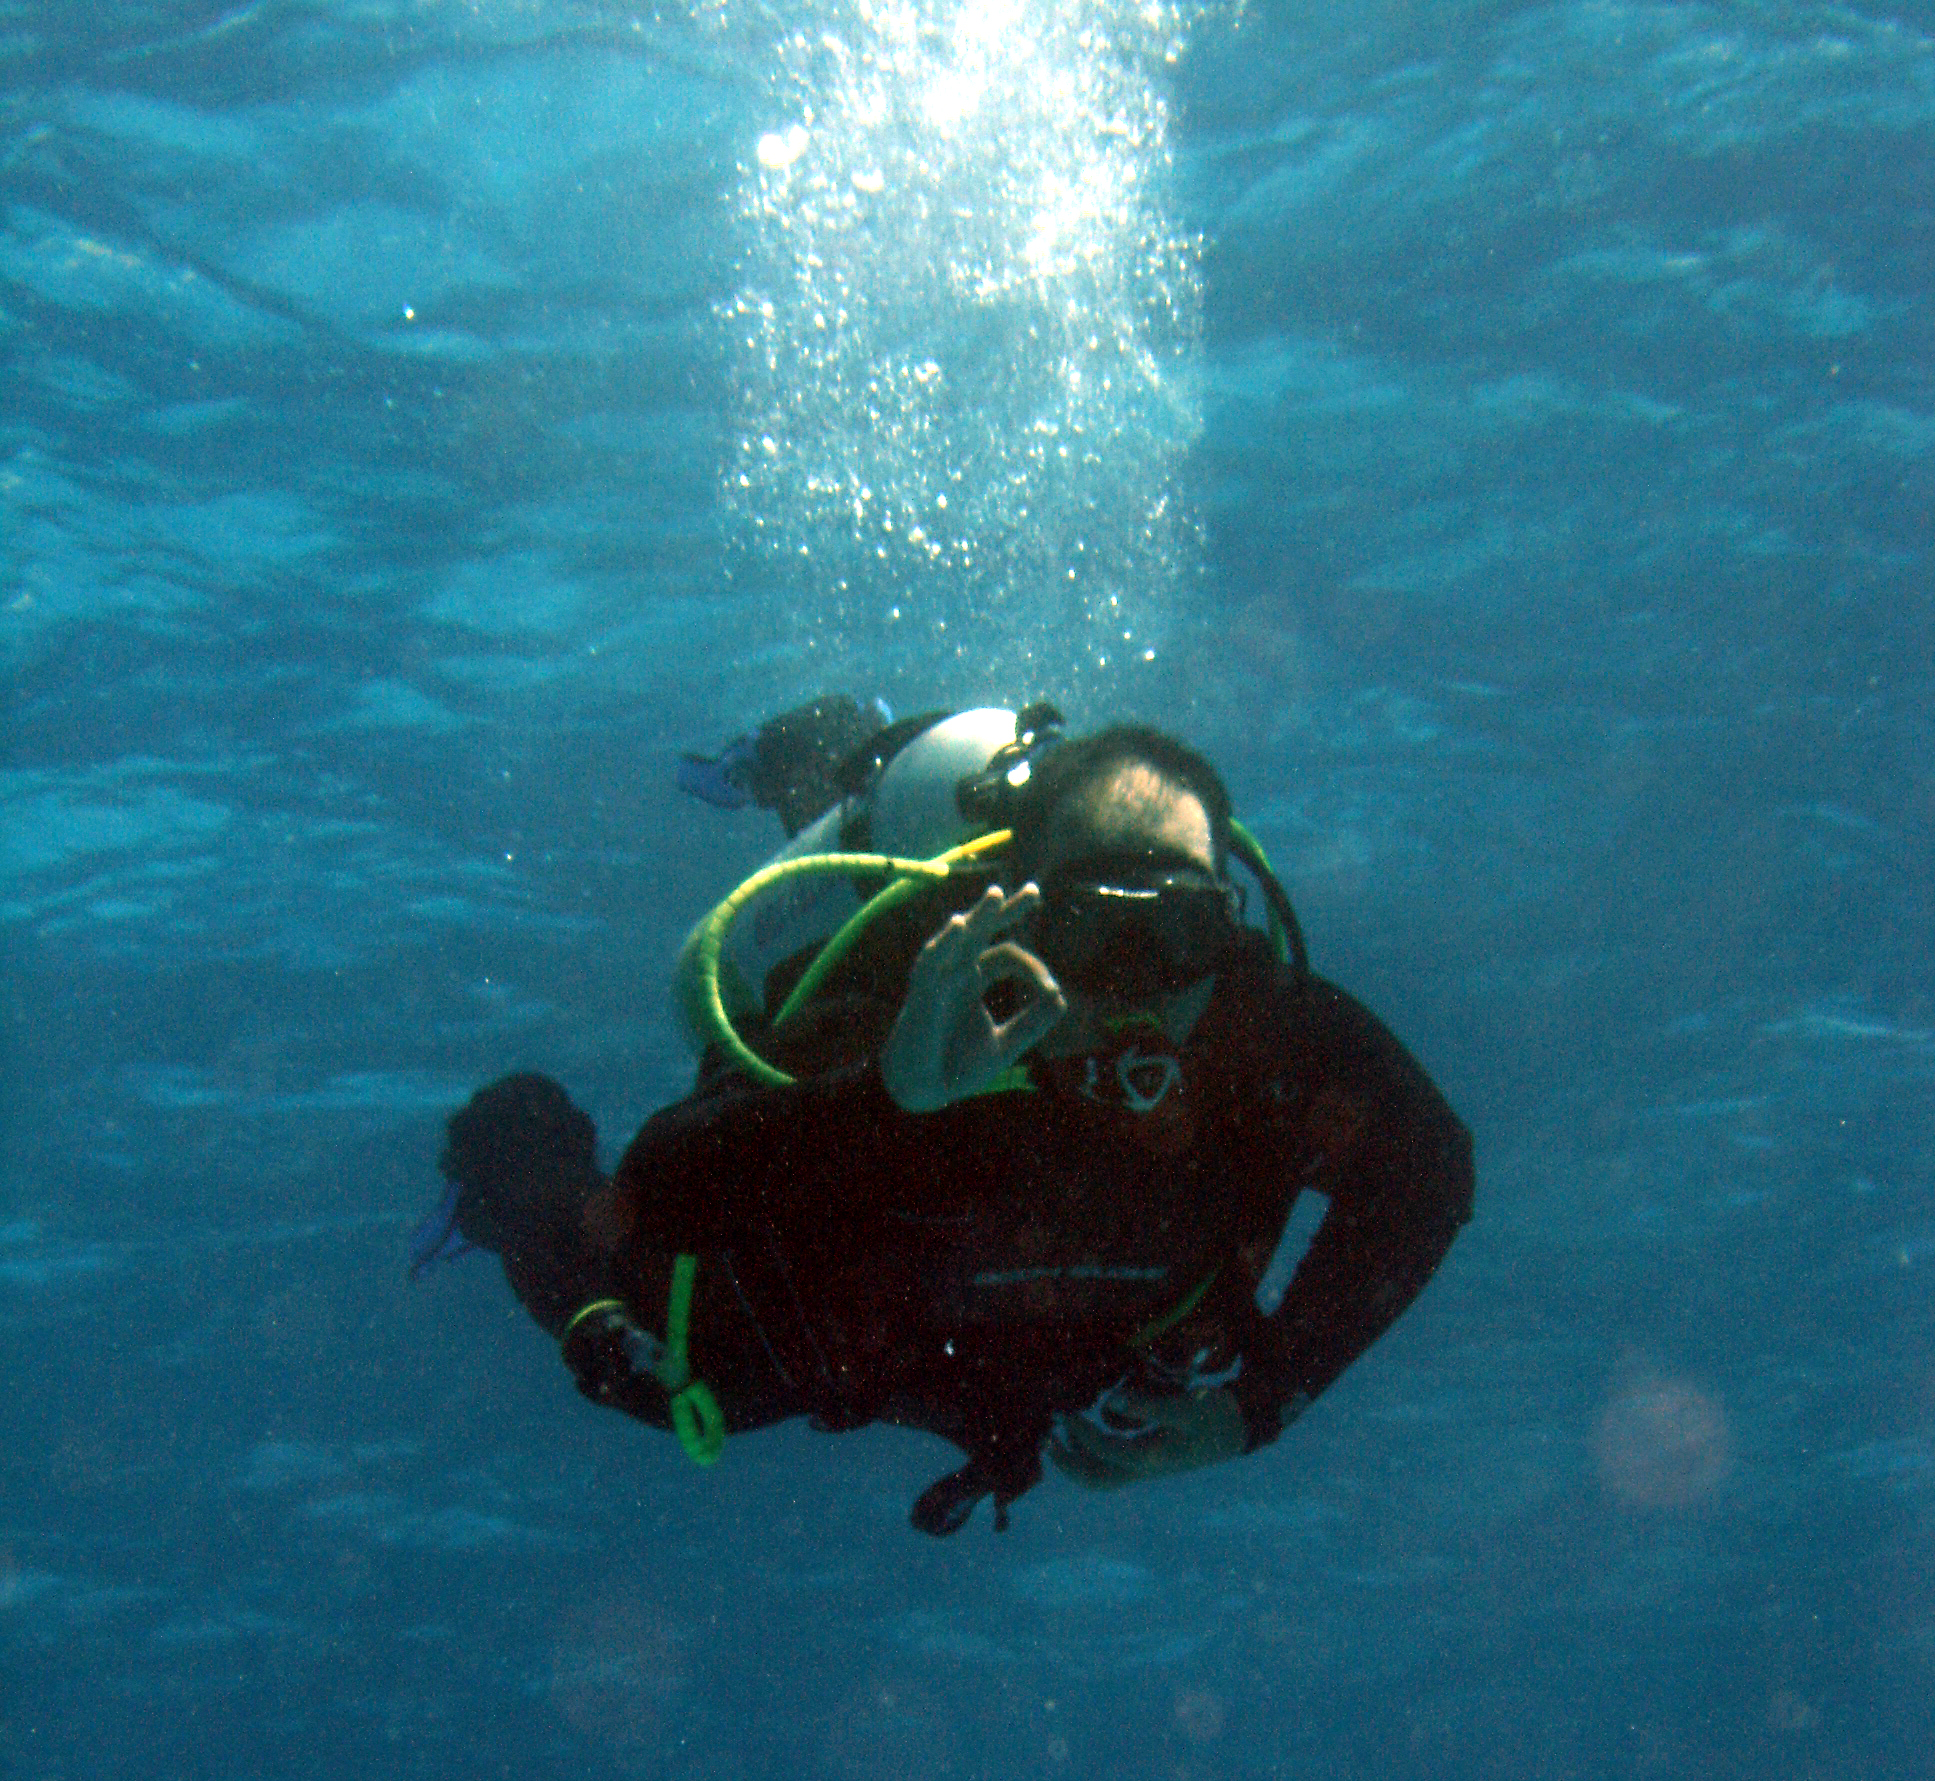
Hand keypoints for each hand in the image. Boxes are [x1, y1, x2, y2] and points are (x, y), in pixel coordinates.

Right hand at [881, 883, 1067, 1111]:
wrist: (924, 1093)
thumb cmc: (956, 1067)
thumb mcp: (1004, 1044)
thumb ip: (1032, 1023)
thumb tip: (1061, 997)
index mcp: (973, 980)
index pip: (1007, 956)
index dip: (1034, 967)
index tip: (1052, 990)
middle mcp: (955, 973)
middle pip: (981, 931)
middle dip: (1005, 910)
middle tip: (1033, 890)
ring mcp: (938, 980)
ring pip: (956, 938)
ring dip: (977, 916)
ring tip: (996, 893)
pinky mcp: (922, 995)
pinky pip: (931, 962)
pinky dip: (945, 943)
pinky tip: (959, 925)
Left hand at [1046, 1387, 1246, 1490]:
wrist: (1239, 1428)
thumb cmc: (1215, 1415)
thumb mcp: (1187, 1407)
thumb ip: (1149, 1406)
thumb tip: (1111, 1400)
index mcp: (1151, 1459)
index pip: (1104, 1452)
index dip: (1080, 1433)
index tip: (1064, 1411)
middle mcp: (1144, 1468)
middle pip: (1097, 1479)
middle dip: (1068, 1463)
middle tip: (1046, 1440)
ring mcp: (1146, 1465)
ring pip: (1102, 1474)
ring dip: (1077, 1459)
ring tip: (1058, 1435)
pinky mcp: (1149, 1457)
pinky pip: (1111, 1463)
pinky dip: (1093, 1451)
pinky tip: (1088, 1426)